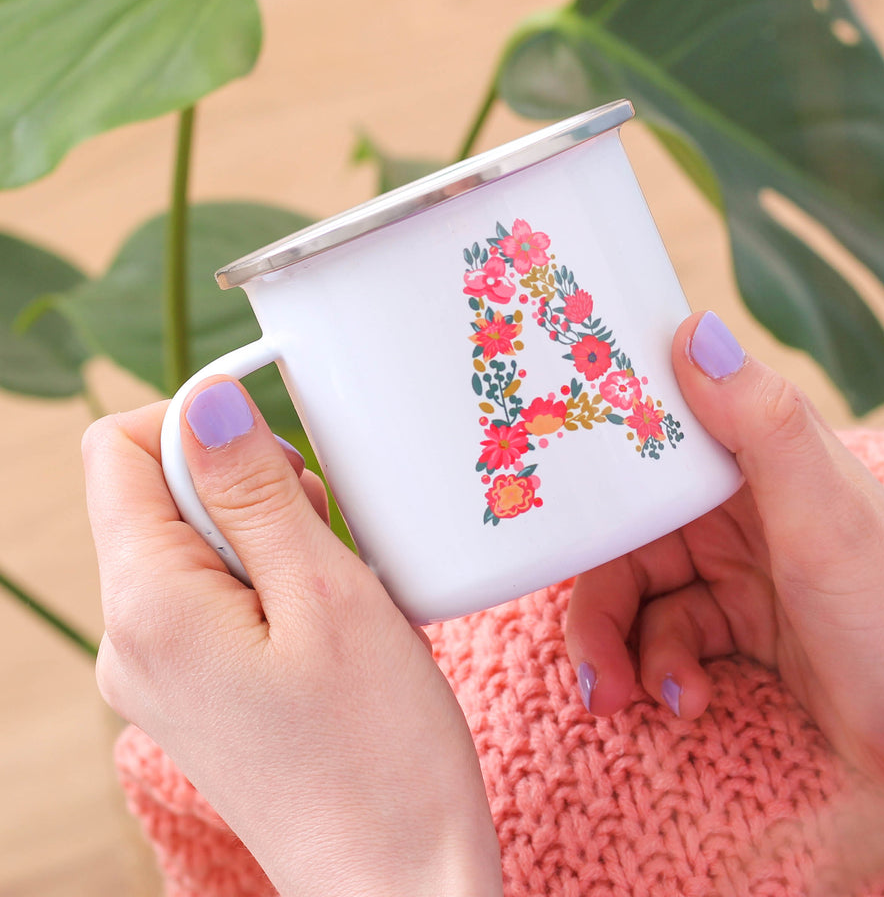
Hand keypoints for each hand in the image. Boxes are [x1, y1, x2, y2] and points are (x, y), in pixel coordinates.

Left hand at [85, 377, 501, 896]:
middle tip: (325, 539)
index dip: (199, 422)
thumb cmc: (377, 747)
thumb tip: (205, 401)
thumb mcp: (325, 591)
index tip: (281, 450)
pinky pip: (215, 596)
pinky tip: (326, 624)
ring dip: (269, 536)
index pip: (120, 450)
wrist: (397, 877)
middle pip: (160, 495)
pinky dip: (271, 582)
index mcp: (146, 605)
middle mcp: (128, 639)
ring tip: (334, 590)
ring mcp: (156, 672)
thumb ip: (253, 489)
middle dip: (246, 488)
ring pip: (195, 544)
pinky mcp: (195, 691)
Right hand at [566, 312, 883, 789]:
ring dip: (623, 649)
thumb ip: (760, 423)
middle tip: (593, 661)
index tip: (539, 497)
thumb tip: (693, 329)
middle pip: (626, 536)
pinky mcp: (738, 627)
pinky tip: (689, 699)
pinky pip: (665, 640)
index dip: (591, 464)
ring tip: (628, 696)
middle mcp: (739, 507)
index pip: (648, 440)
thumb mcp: (822, 515)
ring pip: (636, 596)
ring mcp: (736, 569)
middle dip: (598, 600)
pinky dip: (664, 671)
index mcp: (755, 457)